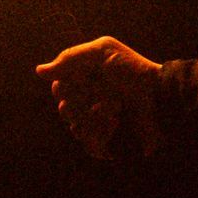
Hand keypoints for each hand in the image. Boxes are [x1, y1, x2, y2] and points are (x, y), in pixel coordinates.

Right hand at [35, 36, 162, 160]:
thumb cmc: (133, 72)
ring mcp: (98, 123)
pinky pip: (89, 144)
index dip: (65, 86)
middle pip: (65, 109)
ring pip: (76, 127)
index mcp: (86, 80)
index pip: (59, 88)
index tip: (81, 81)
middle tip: (100, 96)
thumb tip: (39, 71)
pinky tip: (115, 123)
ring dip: (94, 117)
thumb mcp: (103, 53)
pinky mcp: (107, 142)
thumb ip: (70, 58)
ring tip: (113, 110)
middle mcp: (89, 101)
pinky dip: (101, 132)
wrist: (158, 98)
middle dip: (81, 102)